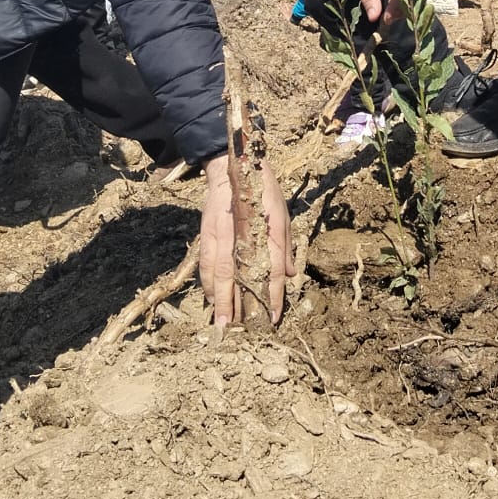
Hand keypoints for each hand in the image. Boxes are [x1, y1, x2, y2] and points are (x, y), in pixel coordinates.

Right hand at [199, 153, 291, 327]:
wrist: (231, 169)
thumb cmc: (261, 192)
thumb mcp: (281, 214)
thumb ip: (285, 245)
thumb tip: (291, 275)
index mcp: (265, 229)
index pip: (270, 268)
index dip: (271, 294)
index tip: (272, 317)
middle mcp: (239, 236)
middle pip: (236, 276)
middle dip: (235, 305)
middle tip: (235, 330)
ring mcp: (220, 236)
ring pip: (217, 274)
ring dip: (219, 300)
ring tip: (222, 323)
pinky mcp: (206, 235)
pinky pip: (206, 265)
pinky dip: (208, 284)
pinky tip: (211, 299)